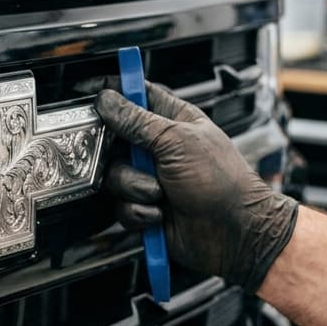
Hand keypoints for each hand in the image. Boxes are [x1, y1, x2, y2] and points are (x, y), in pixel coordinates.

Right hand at [95, 83, 297, 292]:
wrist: (235, 233)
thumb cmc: (223, 182)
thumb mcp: (178, 142)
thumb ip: (137, 121)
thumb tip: (108, 100)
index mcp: (172, 121)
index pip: (135, 96)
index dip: (112, 92)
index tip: (91, 94)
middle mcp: (158, 148)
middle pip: (114, 140)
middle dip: (119, 154)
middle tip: (135, 159)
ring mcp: (150, 178)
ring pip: (114, 177)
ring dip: (134, 187)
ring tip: (159, 193)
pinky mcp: (145, 207)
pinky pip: (121, 207)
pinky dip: (139, 212)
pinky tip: (159, 213)